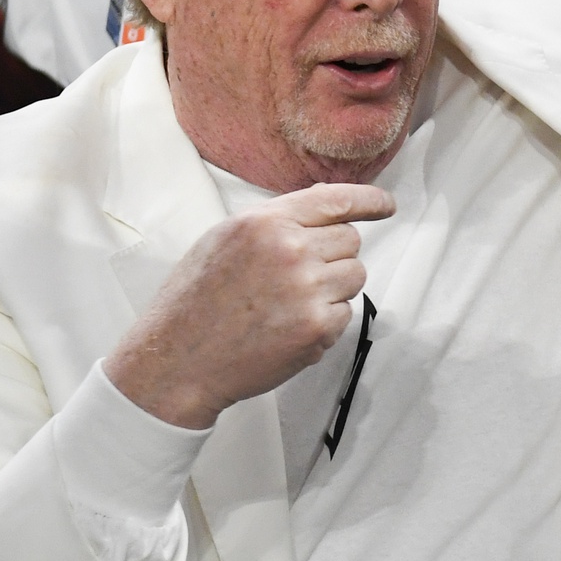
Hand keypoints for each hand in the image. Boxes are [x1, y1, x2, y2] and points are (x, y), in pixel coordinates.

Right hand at [104, 183, 394, 428]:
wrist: (175, 361)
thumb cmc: (194, 301)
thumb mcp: (224, 238)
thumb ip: (275, 221)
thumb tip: (324, 206)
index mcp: (264, 222)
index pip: (335, 200)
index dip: (369, 201)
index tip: (385, 206)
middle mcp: (290, 250)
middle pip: (350, 240)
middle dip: (331, 255)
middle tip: (295, 278)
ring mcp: (306, 290)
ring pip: (355, 275)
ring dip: (333, 287)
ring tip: (288, 303)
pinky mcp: (316, 329)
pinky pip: (346, 312)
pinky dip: (326, 320)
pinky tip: (287, 326)